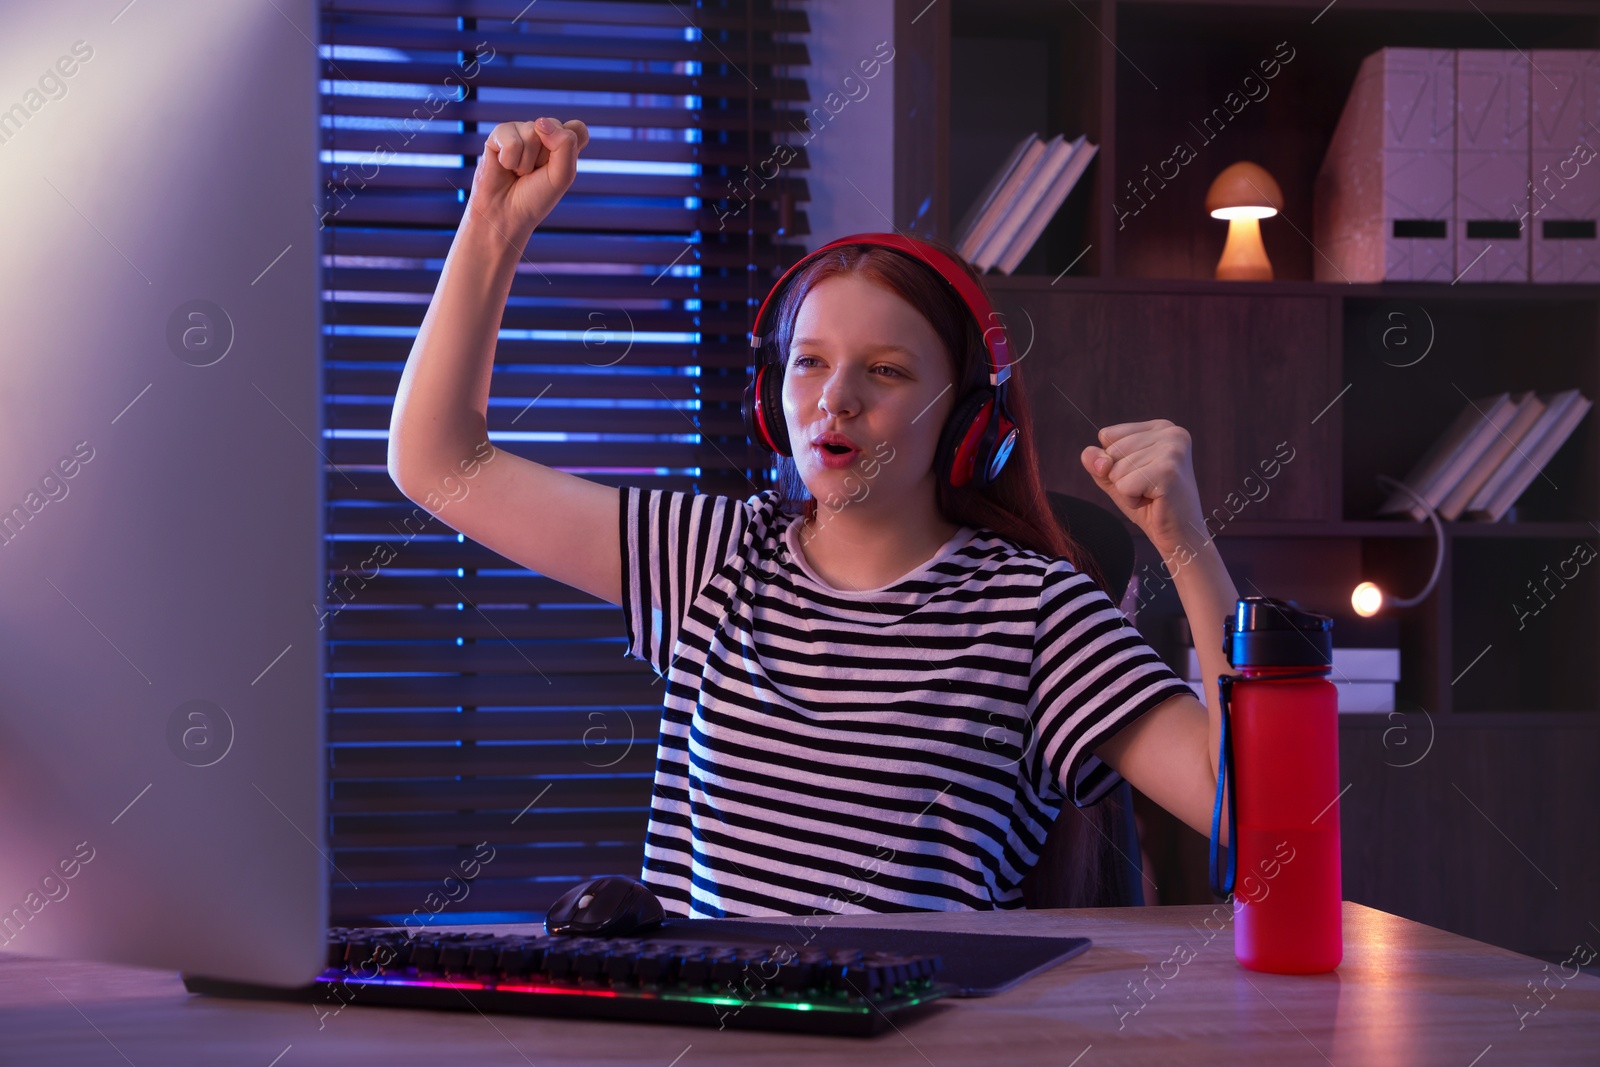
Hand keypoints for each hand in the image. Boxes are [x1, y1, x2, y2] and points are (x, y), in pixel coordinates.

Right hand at [468, 117, 588, 237]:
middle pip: (554, 126)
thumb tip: (541, 122)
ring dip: (526, 162)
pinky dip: (509, 160)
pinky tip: (504, 167)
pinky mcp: (499, 134)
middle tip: (534, 173)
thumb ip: (564, 145)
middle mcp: (542, 134)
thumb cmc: (535, 197)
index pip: (577, 128)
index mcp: (561, 144)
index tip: (558, 166)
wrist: (506, 214)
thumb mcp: (562, 175)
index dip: (569, 145)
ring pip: (532, 132)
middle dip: (546, 157)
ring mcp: (520, 131)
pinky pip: (511, 140)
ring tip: (518, 172)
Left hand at [1080, 419, 1205, 552]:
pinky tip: (1154, 501)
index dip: (1114, 461)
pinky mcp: (1168, 472)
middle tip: (1148, 488)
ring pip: (1116, 469)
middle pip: (1111, 451)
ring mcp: (1172, 450)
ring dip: (1128, 490)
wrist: (1178, 534)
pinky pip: (1124, 486)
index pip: (1107, 435)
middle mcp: (1170, 432)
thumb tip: (1100, 461)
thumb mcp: (1115, 476)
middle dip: (1121, 477)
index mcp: (1160, 427)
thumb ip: (1096, 461)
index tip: (1141, 473)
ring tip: (1152, 495)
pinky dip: (1131, 500)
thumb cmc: (1149, 503)